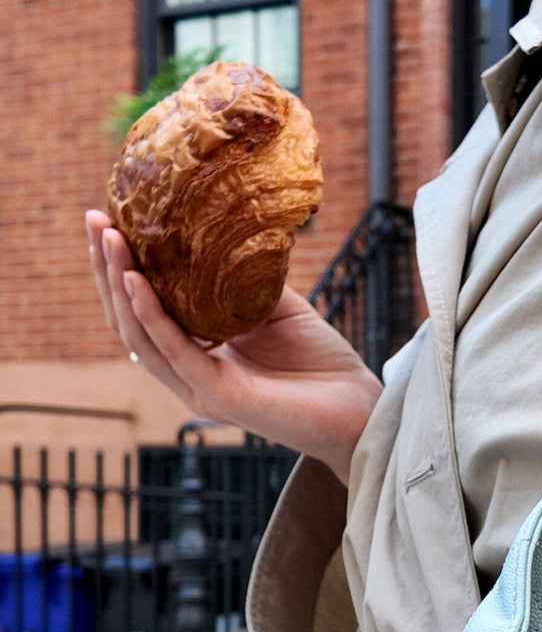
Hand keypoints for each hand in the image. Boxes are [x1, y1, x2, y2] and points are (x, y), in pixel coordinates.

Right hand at [85, 210, 381, 484]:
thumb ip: (242, 277)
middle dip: (107, 268)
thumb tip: (220, 226)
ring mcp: (200, 388)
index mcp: (200, 354)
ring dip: (119, 285)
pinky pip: (175, 352)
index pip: (144, 310)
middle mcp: (191, 373)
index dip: (121, 268)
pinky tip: (137, 280)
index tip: (108, 220)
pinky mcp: (218, 397)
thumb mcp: (277, 307)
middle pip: (130, 321)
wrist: (358, 411)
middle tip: (93, 219)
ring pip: (141, 336)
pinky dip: (152, 316)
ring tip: (108, 239)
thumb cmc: (322, 365)